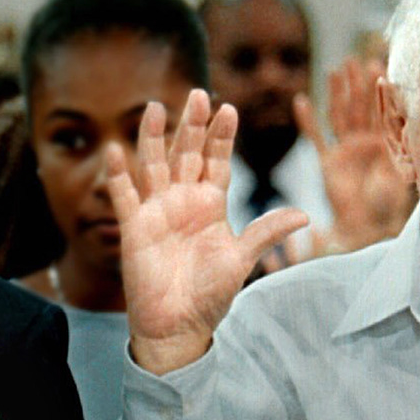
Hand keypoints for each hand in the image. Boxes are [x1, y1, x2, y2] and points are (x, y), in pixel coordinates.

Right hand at [105, 91, 305, 373]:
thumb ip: (267, 232)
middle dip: (193, 125)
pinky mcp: (134, 228)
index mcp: (210, 205)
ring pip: (155, 165)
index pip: (217, 161)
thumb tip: (304, 214)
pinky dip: (118, 174)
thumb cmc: (210, 295)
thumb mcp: (243, 259)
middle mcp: (182, 202)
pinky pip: (124, 196)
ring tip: (155, 106)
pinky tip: (115, 149)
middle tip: (198, 94)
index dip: (222, 136)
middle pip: (187, 154)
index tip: (229, 108)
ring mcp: (157, 213)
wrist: (178, 325)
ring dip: (154, 137)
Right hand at [293, 57, 413, 254]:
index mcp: (384, 142)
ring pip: (339, 115)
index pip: (381, 109)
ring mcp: (345, 150)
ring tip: (335, 70)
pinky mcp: (329, 162)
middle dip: (356, 83)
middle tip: (354, 60)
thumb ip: (404, 148)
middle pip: (359, 106)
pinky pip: (316, 138)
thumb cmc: (387, 202)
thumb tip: (413, 122)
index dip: (378, 88)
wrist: (366, 224)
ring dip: (336, 93)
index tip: (378, 63)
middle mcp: (364, 142)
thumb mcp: (402, 171)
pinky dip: (308, 121)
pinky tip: (302, 101)